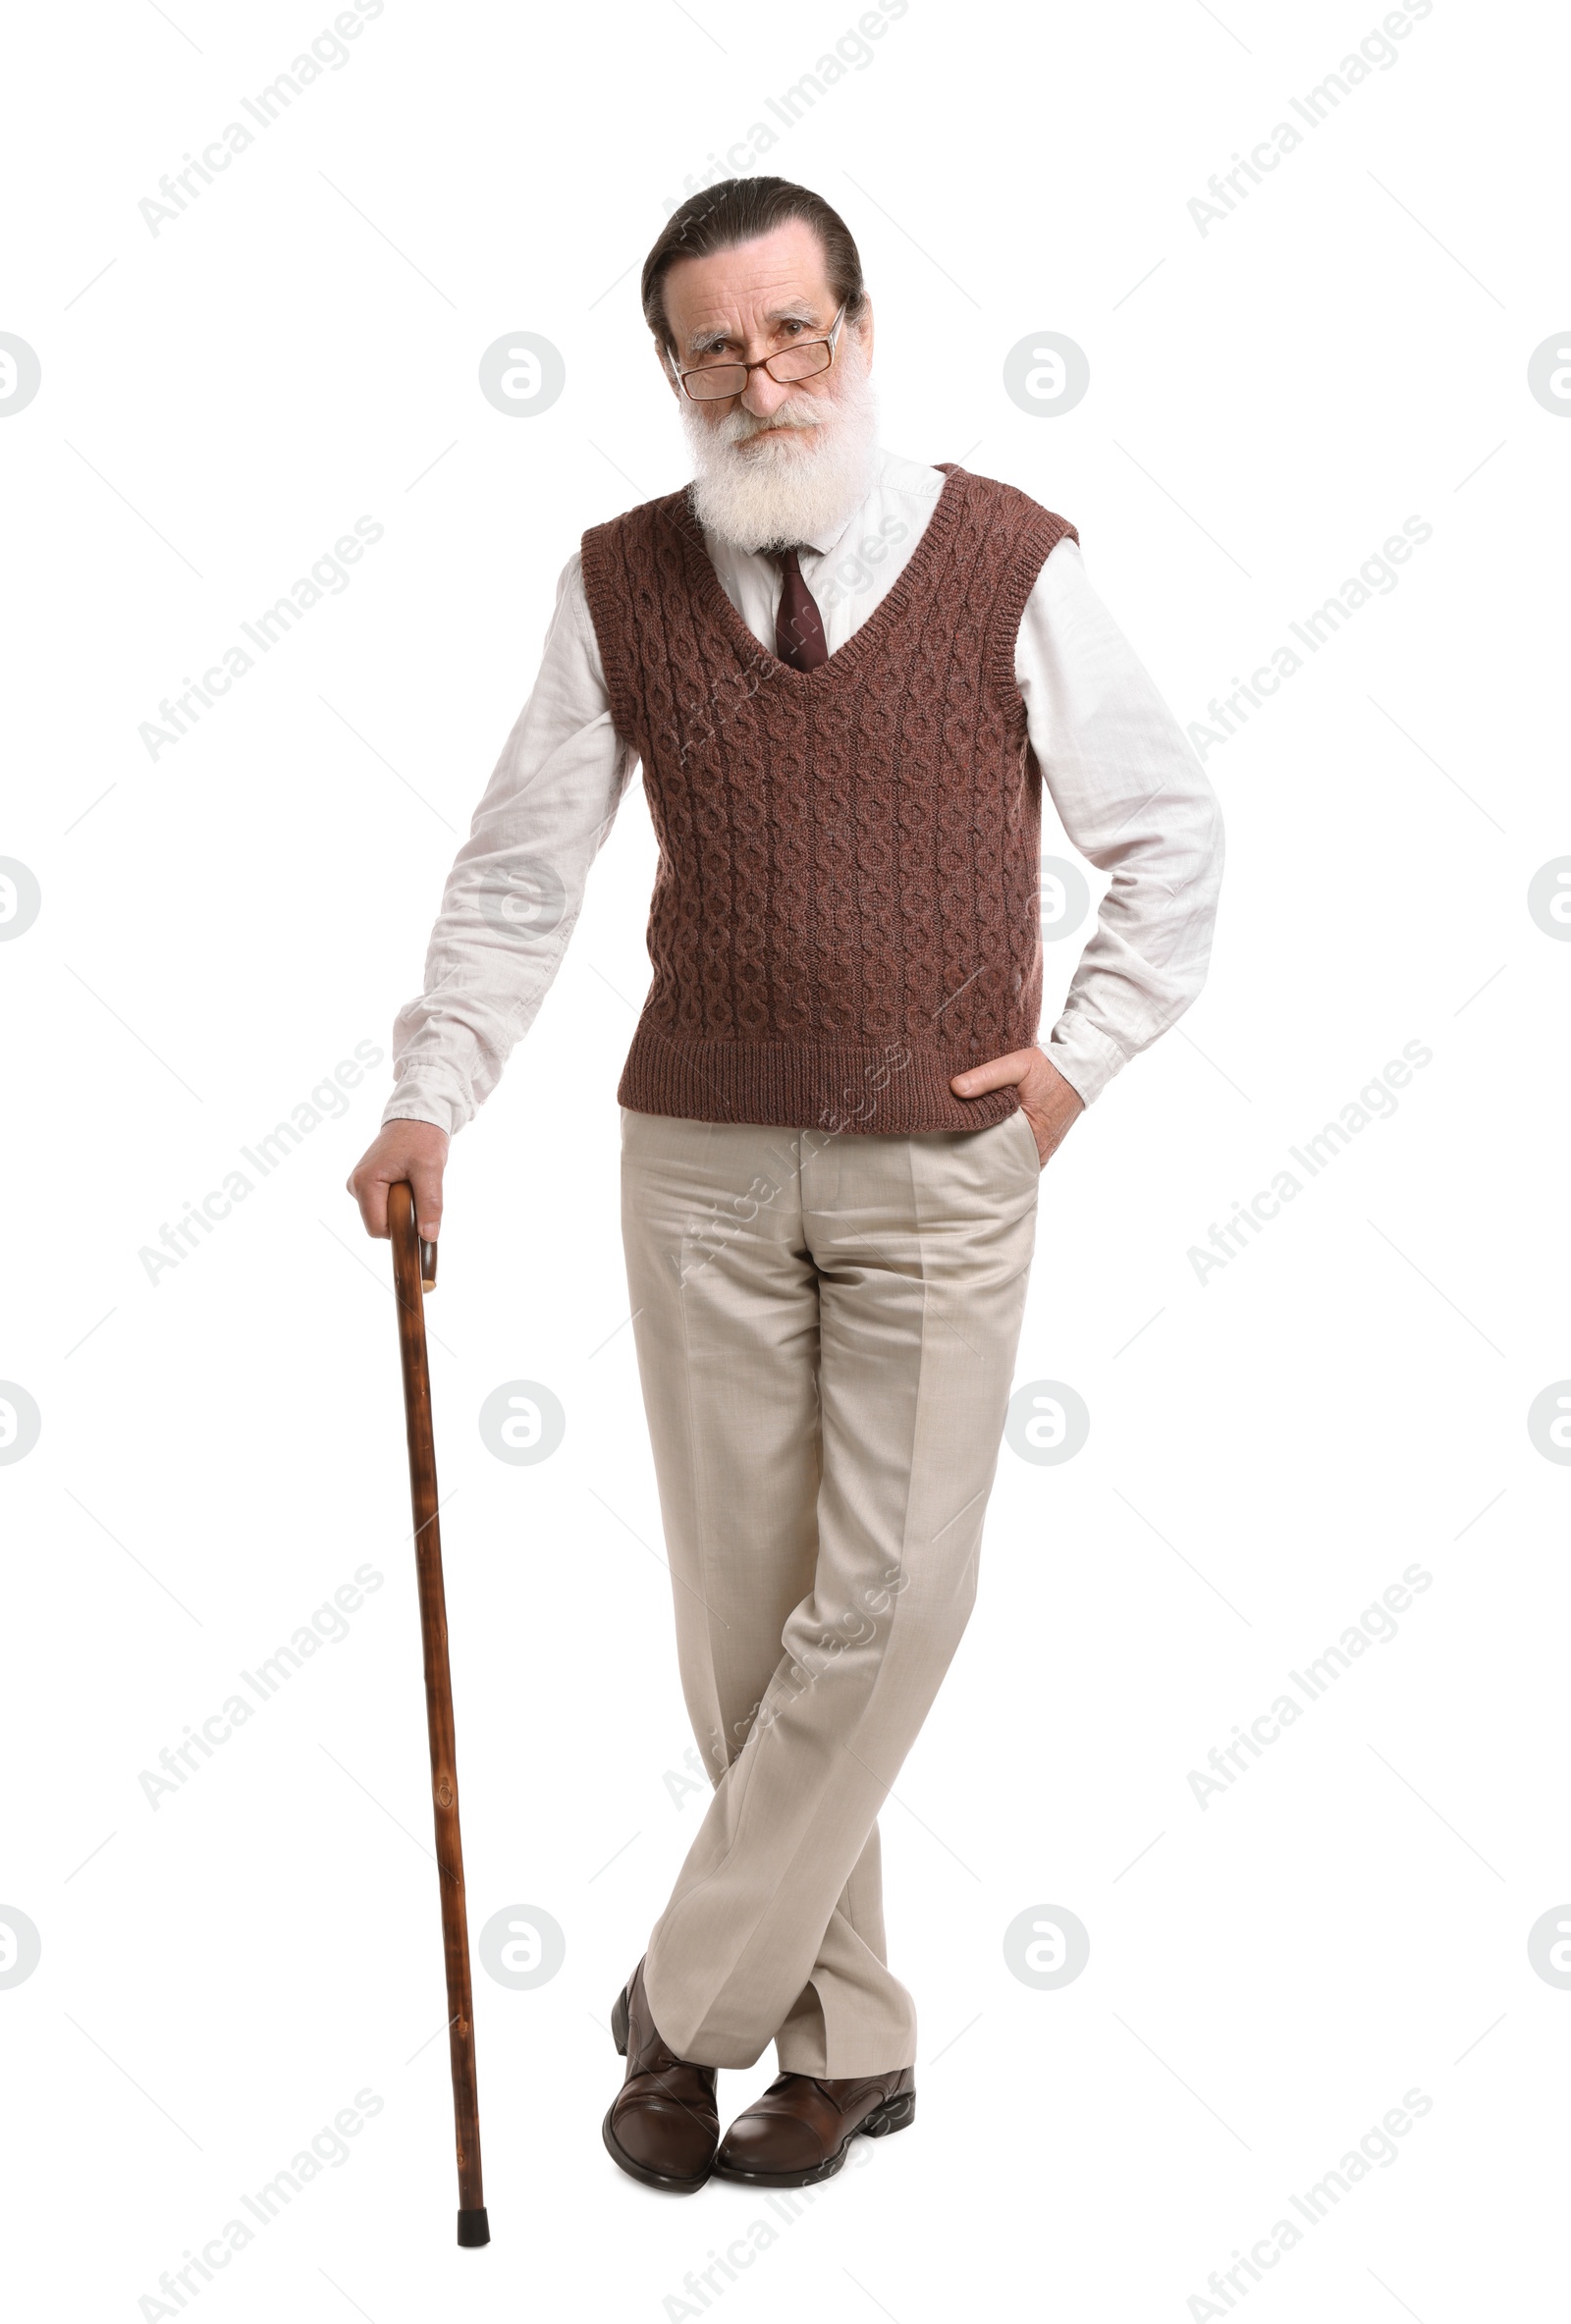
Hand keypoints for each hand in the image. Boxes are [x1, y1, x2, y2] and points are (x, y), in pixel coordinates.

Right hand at [346, 1118, 448, 1240]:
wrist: (417, 1117)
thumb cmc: (422, 1138)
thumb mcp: (430, 1170)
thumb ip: (429, 1204)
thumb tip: (429, 1236)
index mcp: (365, 1183)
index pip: (378, 1229)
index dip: (401, 1230)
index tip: (421, 1217)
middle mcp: (355, 1185)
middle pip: (379, 1223)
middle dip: (401, 1217)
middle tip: (417, 1192)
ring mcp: (358, 1185)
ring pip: (381, 1215)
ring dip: (400, 1208)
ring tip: (412, 1183)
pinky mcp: (366, 1183)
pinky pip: (381, 1205)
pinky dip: (397, 1201)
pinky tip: (406, 1183)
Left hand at [950, 1045, 1083, 1167]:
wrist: (1080, 1068)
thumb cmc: (1049, 1067)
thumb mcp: (1017, 1064)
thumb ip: (987, 1077)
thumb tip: (955, 1089)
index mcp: (1032, 1133)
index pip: (991, 1150)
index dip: (970, 1143)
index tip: (953, 1136)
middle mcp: (1039, 1149)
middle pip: (1000, 1160)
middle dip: (980, 1152)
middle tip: (956, 1141)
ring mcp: (1044, 1151)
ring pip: (1011, 1160)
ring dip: (994, 1152)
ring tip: (971, 1142)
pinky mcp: (1047, 1148)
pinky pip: (1021, 1157)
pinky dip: (1008, 1151)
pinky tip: (993, 1140)